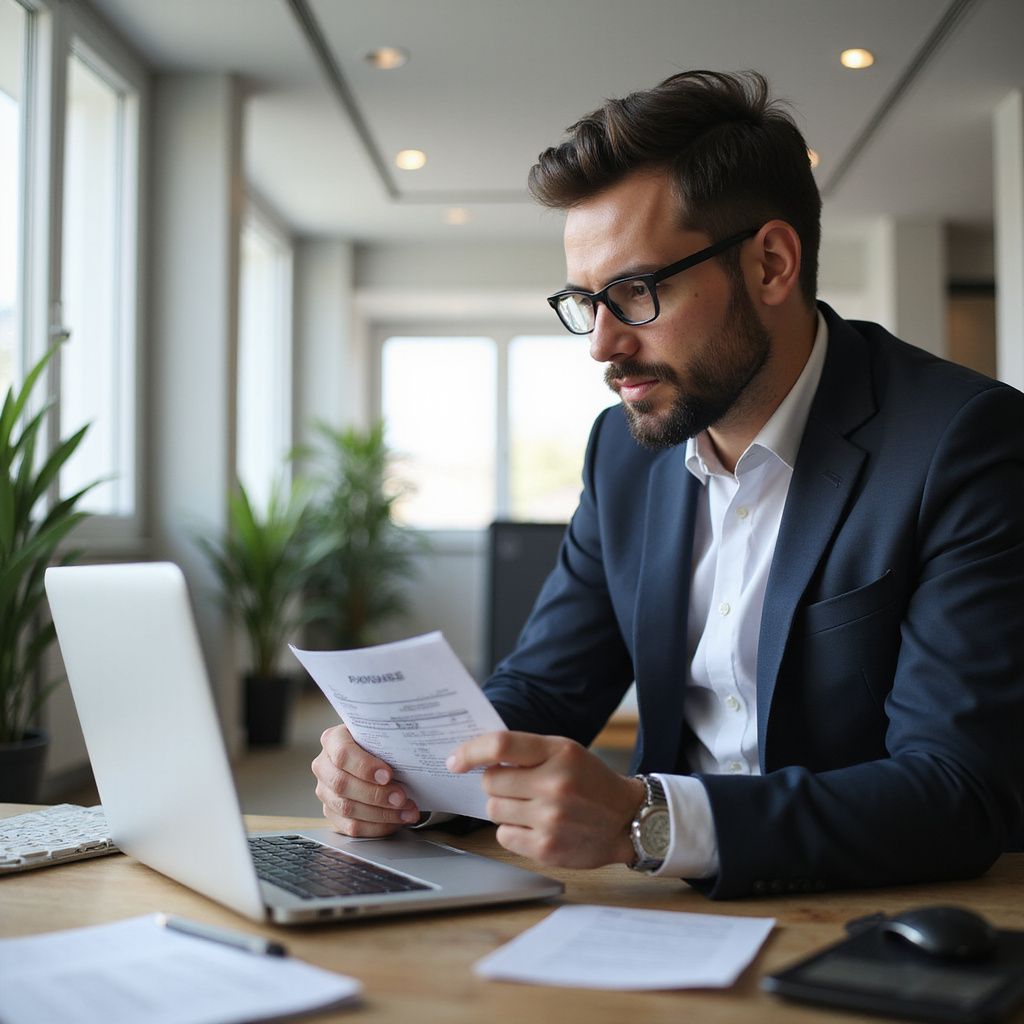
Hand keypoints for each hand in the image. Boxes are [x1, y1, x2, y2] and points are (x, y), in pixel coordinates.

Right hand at [312, 724, 420, 836]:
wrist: (375, 756)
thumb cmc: (381, 744)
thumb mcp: (385, 735)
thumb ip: (392, 738)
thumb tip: (427, 750)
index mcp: (333, 740)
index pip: (342, 754)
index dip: (365, 766)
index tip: (388, 774)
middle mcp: (324, 765)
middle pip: (342, 784)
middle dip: (376, 794)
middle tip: (402, 797)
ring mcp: (325, 791)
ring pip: (347, 808)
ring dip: (381, 813)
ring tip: (407, 811)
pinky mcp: (332, 813)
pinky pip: (351, 828)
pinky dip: (377, 827)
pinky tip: (397, 821)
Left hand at [446, 731, 643, 868]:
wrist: (627, 821)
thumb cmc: (590, 782)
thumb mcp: (565, 752)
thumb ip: (527, 751)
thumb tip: (477, 758)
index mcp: (559, 752)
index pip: (500, 745)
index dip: (470, 751)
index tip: (455, 760)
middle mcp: (555, 784)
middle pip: (491, 782)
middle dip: (496, 783)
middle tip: (517, 786)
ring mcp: (550, 818)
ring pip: (493, 809)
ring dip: (504, 807)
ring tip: (530, 806)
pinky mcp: (546, 848)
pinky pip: (504, 836)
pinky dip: (513, 831)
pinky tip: (535, 826)